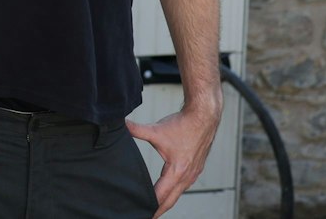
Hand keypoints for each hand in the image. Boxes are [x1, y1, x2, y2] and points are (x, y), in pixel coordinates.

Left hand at [126, 96, 219, 217]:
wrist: (204, 117)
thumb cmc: (183, 124)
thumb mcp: (156, 130)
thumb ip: (137, 130)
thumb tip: (122, 125)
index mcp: (176, 171)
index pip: (161, 195)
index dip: (150, 206)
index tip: (142, 213)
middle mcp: (186, 176)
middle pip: (170, 200)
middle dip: (158, 210)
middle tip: (146, 216)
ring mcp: (193, 174)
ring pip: (178, 194)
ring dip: (167, 202)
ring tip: (155, 208)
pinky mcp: (195, 169)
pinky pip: (184, 186)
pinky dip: (175, 193)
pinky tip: (169, 192)